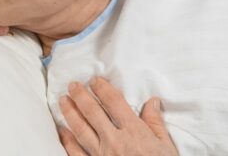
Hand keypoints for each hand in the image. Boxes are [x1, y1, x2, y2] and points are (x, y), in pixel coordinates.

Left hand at [58, 76, 177, 155]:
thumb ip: (155, 123)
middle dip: (80, 96)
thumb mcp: (165, 146)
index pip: (114, 102)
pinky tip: (62, 131)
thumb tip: (152, 102)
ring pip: (80, 130)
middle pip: (92, 112)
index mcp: (134, 131)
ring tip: (63, 101)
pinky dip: (67, 141)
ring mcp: (101, 155)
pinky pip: (76, 153)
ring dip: (70, 113)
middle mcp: (114, 141)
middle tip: (72, 85)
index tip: (94, 80)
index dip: (102, 88)